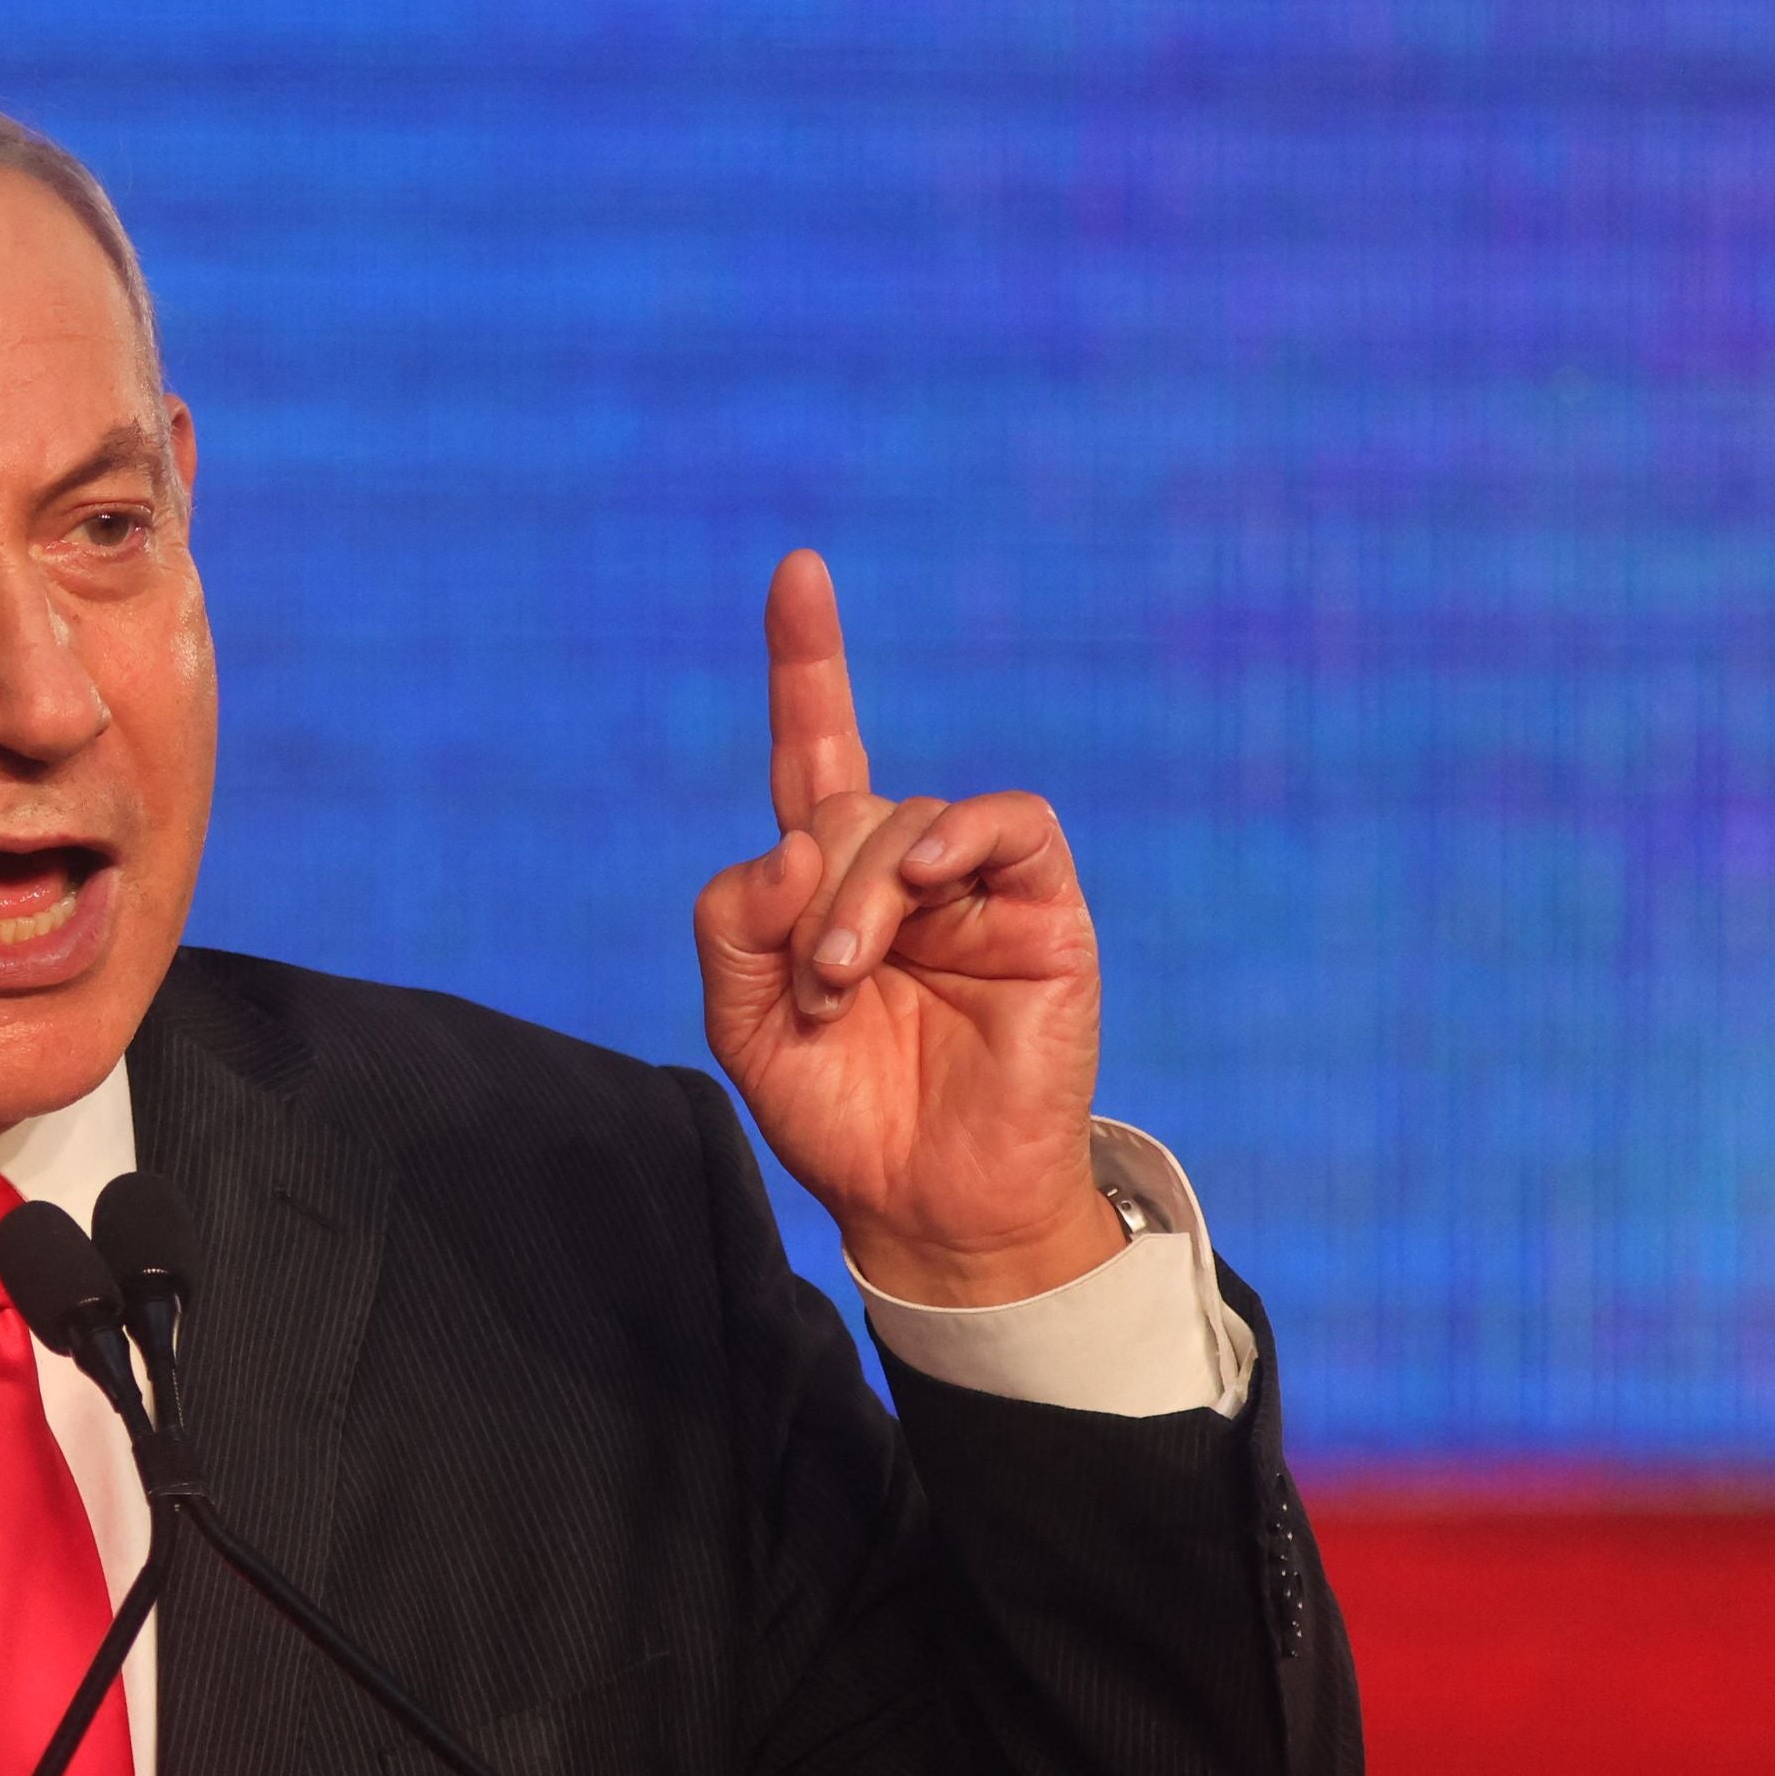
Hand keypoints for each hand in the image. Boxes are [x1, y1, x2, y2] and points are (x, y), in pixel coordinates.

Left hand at [693, 550, 1124, 1307]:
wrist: (925, 1203)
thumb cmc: (839, 1113)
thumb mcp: (742, 1023)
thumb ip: (730, 925)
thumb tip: (789, 841)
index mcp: (827, 882)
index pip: (816, 748)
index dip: (808, 664)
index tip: (798, 572)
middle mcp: (904, 868)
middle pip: (839, 806)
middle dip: (808, 894)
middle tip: (815, 988)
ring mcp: (976, 885)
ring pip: (908, 819)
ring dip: (860, 898)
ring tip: (846, 981)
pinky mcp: (1043, 910)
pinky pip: (1009, 824)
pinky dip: (958, 836)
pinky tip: (926, 880)